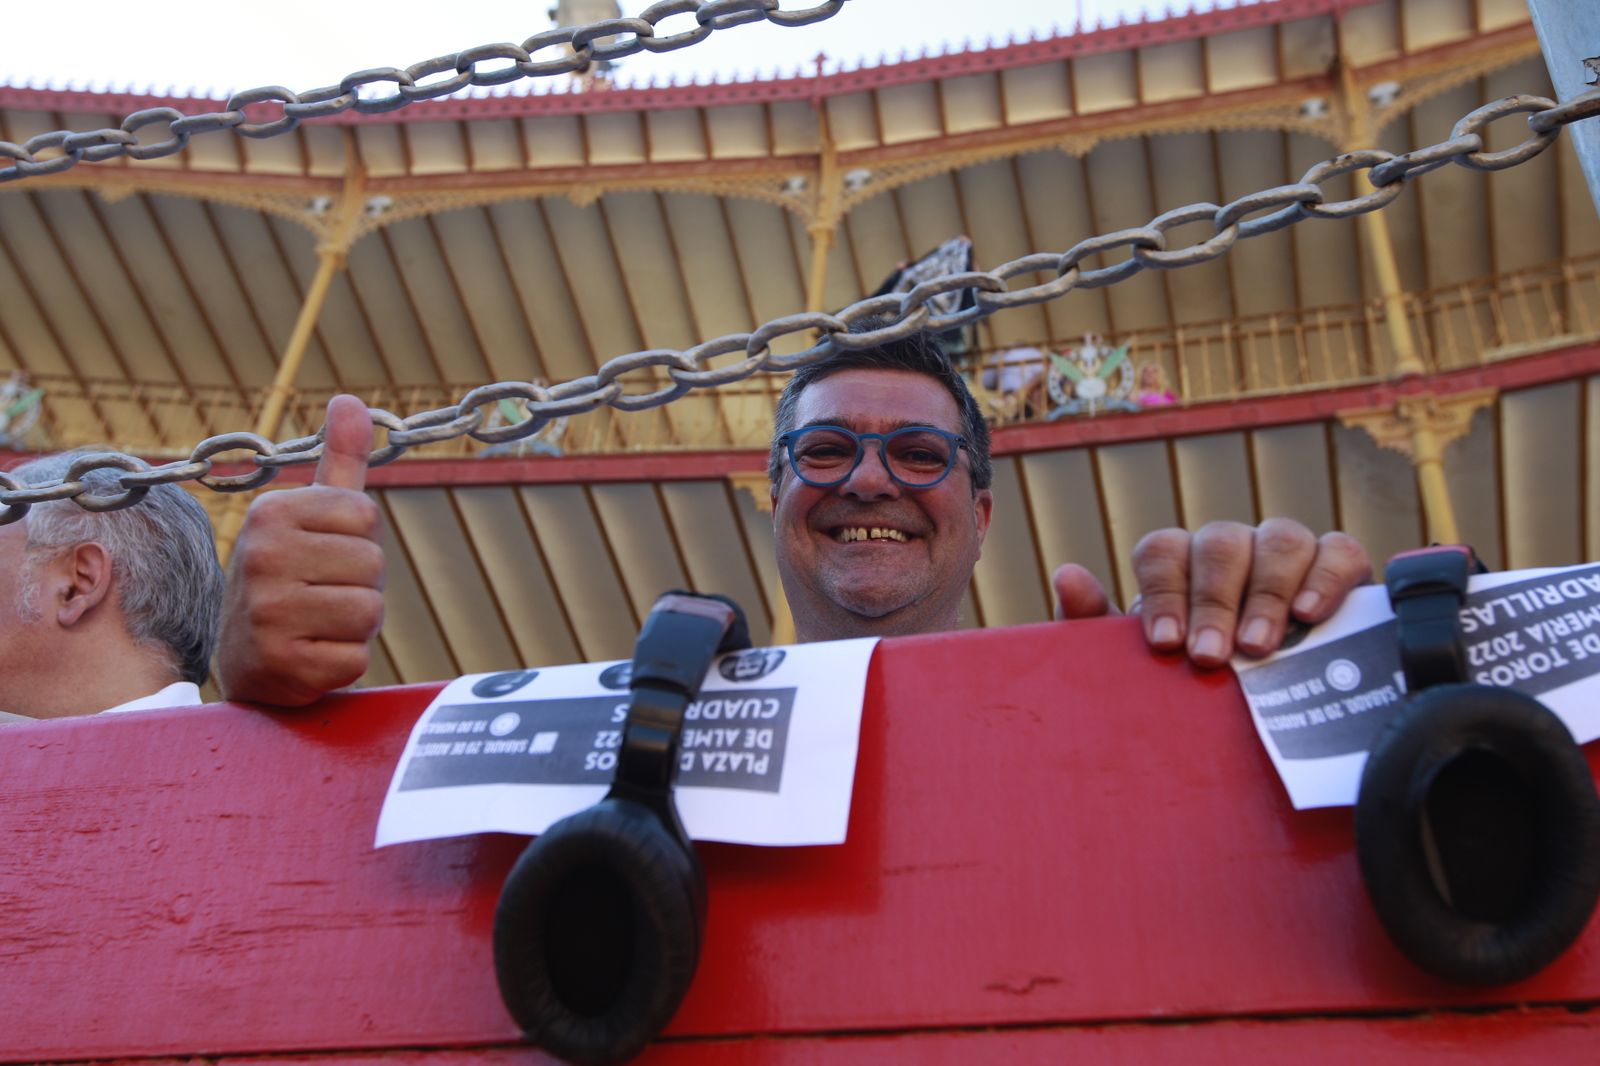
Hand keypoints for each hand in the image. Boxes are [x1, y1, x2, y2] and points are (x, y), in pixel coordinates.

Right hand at [216, 395, 385, 706]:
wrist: (249, 659)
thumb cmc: (294, 578)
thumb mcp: (310, 516)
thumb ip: (339, 460)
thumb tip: (350, 400)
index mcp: (270, 513)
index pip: (367, 517)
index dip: (360, 543)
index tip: (325, 556)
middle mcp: (260, 557)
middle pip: (373, 564)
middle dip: (360, 586)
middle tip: (321, 596)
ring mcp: (267, 613)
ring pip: (369, 612)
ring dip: (355, 626)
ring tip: (317, 624)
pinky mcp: (281, 665)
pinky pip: (356, 658)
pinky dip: (343, 662)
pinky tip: (310, 655)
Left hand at [1054, 518, 1370, 668]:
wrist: (1265, 722)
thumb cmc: (1193, 684)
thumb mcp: (1139, 666)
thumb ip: (1096, 626)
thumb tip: (1068, 575)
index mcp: (1180, 566)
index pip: (1163, 548)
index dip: (1163, 591)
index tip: (1165, 644)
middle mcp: (1231, 550)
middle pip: (1219, 544)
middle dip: (1213, 601)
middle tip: (1210, 657)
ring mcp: (1286, 555)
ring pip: (1280, 538)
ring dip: (1266, 593)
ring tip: (1259, 649)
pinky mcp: (1340, 570)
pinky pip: (1340, 550)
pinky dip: (1327, 576)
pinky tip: (1311, 615)